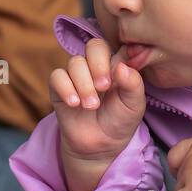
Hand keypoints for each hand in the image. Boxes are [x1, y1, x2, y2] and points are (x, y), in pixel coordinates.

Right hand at [50, 39, 145, 190]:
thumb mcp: (134, 106)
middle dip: (98, 65)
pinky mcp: (59, 86)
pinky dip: (65, 89)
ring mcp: (77, 75)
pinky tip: (74, 104)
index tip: (120, 73)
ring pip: (75, 62)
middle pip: (94, 46)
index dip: (119, 54)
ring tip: (91, 106)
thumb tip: (121, 66)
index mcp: (117, 65)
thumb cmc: (120, 122)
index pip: (117, 44)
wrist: (100, 146)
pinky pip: (57, 76)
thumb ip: (133, 84)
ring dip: (83, 84)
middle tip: (104, 87)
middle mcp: (96, 66)